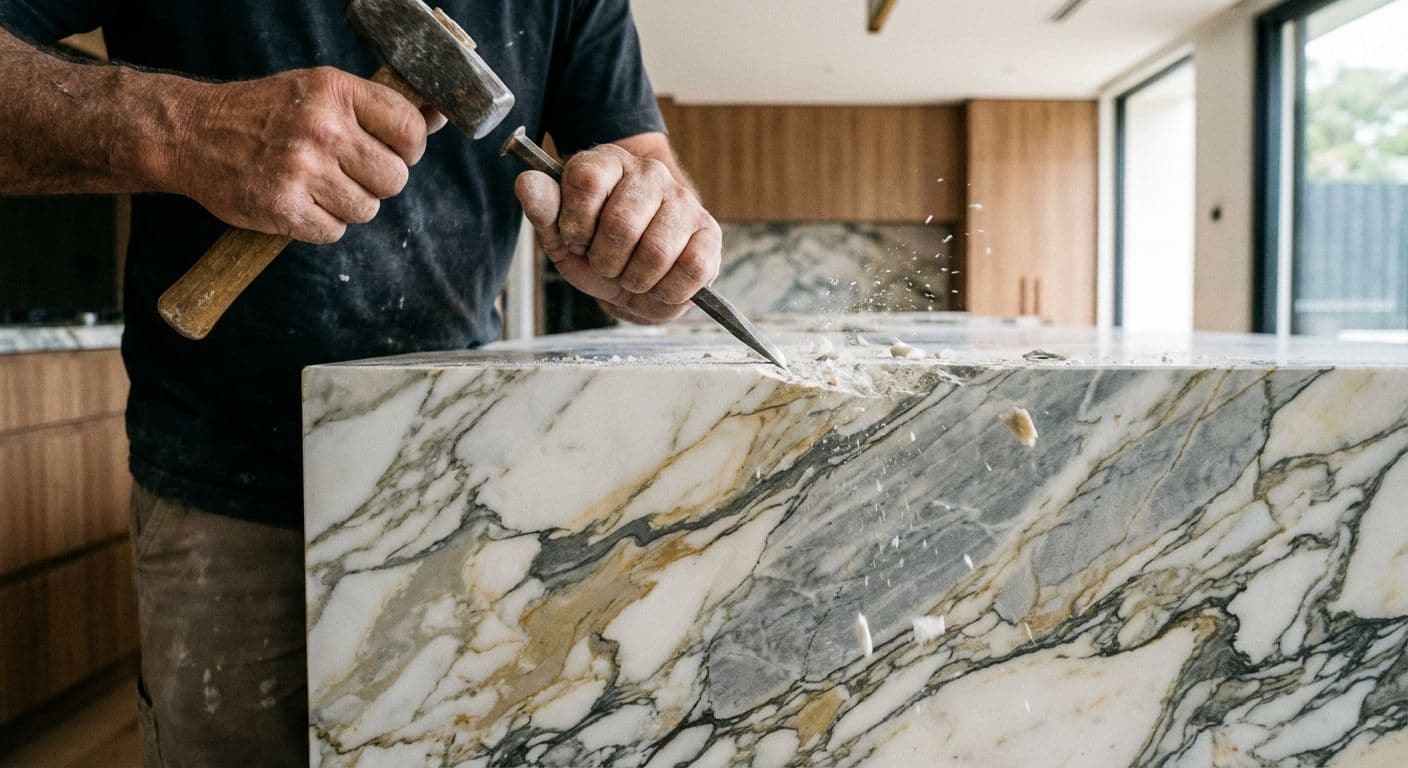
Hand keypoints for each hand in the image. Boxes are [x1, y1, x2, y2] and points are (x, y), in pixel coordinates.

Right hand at [168, 66, 444, 243]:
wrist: (192, 134)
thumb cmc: (266, 114)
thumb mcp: (320, 92)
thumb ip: (377, 108)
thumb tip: (438, 117)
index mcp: (336, 91)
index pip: (410, 130)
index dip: (409, 148)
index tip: (391, 151)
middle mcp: (322, 128)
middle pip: (395, 179)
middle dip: (376, 182)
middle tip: (344, 171)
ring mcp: (302, 169)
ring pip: (367, 210)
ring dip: (347, 206)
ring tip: (316, 185)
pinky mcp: (284, 207)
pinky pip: (334, 232)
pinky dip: (320, 225)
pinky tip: (298, 202)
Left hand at [515, 143, 720, 322]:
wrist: (635, 277)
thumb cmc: (597, 250)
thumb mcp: (561, 236)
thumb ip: (543, 209)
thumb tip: (526, 182)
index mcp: (608, 162)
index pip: (586, 180)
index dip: (575, 223)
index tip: (577, 239)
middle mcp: (650, 173)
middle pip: (621, 225)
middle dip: (606, 261)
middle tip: (607, 264)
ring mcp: (684, 201)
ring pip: (656, 252)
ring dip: (635, 280)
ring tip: (632, 276)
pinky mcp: (709, 233)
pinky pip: (691, 270)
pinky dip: (667, 291)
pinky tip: (658, 284)